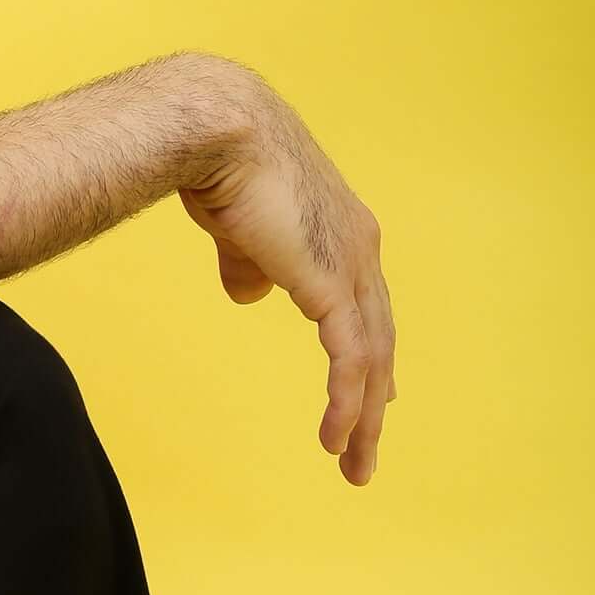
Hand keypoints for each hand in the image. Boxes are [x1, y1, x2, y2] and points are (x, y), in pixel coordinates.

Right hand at [179, 64, 397, 483]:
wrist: (217, 128)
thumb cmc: (216, 161)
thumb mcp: (237, 224)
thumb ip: (249, 262)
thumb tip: (251, 296)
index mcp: (341, 228)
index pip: (365, 303)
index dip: (368, 352)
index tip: (373, 392)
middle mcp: (359, 247)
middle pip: (378, 338)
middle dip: (374, 397)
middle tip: (365, 447)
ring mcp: (351, 266)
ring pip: (373, 359)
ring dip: (364, 418)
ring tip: (354, 465)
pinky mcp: (332, 284)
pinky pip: (350, 360)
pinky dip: (347, 404)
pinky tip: (336, 438)